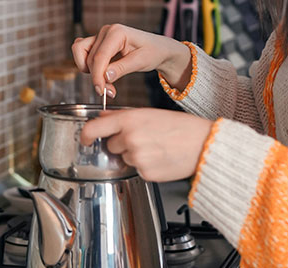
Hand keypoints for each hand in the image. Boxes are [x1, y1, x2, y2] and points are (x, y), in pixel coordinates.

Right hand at [72, 24, 191, 97]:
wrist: (158, 49)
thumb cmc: (153, 52)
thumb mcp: (141, 62)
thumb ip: (122, 68)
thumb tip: (105, 76)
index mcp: (117, 32)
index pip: (99, 57)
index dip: (97, 76)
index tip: (101, 91)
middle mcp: (106, 31)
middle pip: (89, 59)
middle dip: (97, 78)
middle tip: (110, 91)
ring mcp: (101, 36)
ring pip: (82, 54)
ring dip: (90, 72)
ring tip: (106, 83)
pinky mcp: (98, 43)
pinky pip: (83, 52)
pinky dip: (87, 65)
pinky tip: (100, 73)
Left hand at [80, 108, 213, 181]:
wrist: (202, 144)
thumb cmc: (180, 126)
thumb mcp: (150, 113)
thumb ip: (124, 116)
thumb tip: (104, 116)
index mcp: (130, 119)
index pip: (94, 128)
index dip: (86, 135)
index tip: (85, 138)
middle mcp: (130, 138)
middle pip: (111, 145)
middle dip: (122, 143)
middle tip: (143, 138)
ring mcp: (137, 157)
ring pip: (124, 158)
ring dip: (134, 155)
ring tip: (155, 147)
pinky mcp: (145, 173)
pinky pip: (136, 170)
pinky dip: (145, 166)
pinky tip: (159, 157)